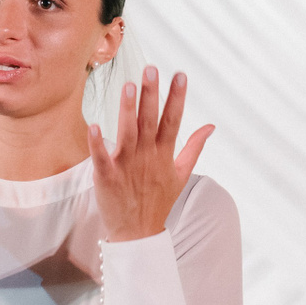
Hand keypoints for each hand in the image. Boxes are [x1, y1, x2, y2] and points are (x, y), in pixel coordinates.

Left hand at [89, 66, 212, 242]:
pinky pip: (101, 157)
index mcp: (164, 154)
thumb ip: (194, 147)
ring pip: (127, 134)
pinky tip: (94, 125)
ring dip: (127, 111)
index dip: (177, 98)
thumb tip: (211, 126)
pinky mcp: (107, 177)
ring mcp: (127, 167)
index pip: (173, 121)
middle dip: (151, 95)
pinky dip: (97, 143)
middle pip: (150, 121)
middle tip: (151, 69)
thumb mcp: (181, 174)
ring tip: (128, 86)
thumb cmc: (158, 202)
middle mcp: (147, 157)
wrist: (138, 235)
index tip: (180, 75)